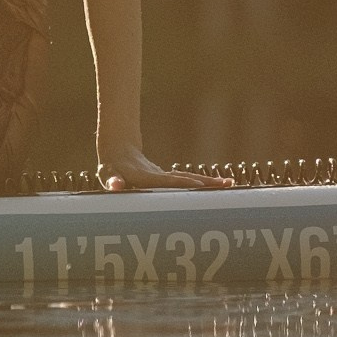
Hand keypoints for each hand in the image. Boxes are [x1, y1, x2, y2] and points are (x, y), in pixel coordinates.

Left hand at [98, 149, 234, 192]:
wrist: (119, 150)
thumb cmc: (111, 168)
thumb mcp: (108, 175)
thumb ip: (111, 181)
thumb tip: (116, 185)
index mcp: (148, 178)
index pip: (168, 181)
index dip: (183, 183)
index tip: (200, 185)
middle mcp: (160, 177)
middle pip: (186, 179)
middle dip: (206, 183)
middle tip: (228, 184)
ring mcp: (165, 177)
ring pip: (189, 179)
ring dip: (209, 182)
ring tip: (229, 183)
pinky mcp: (167, 179)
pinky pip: (187, 181)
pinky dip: (202, 183)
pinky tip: (217, 186)